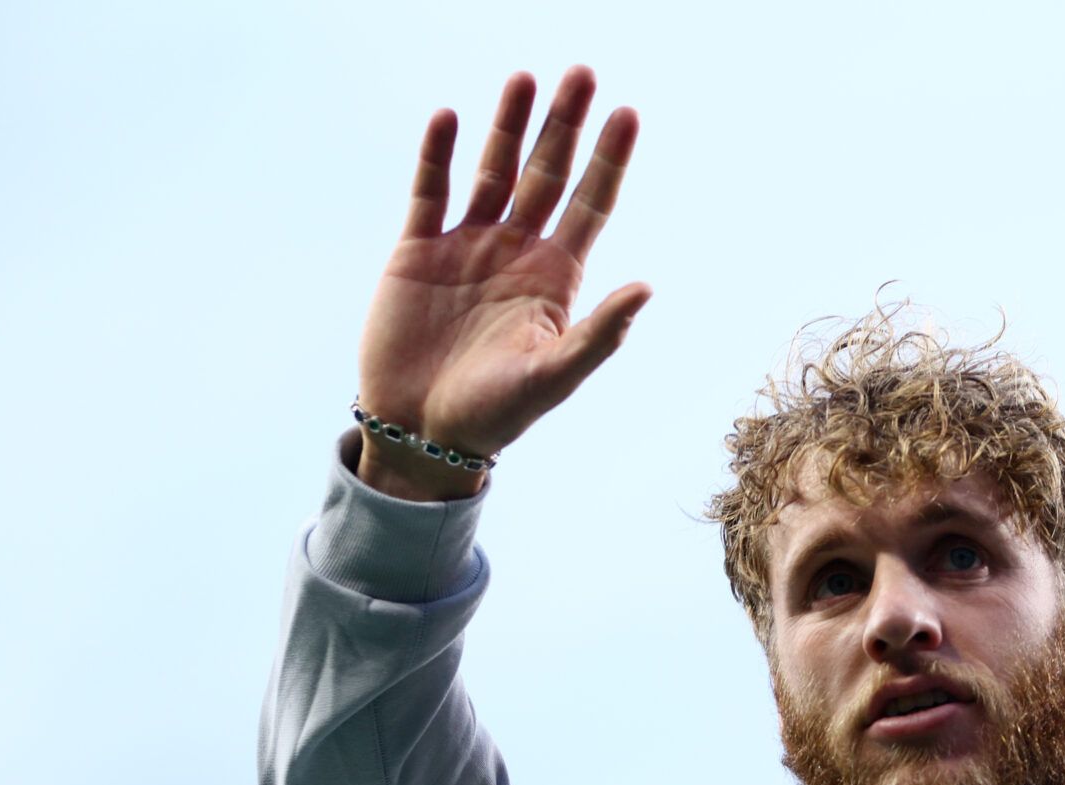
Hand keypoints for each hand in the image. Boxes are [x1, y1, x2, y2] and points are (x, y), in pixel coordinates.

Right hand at [356, 67, 649, 493]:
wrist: (421, 432)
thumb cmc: (493, 414)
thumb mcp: (552, 376)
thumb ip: (598, 333)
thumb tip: (647, 287)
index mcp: (555, 277)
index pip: (591, 203)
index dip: (609, 159)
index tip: (627, 112)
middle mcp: (516, 251)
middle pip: (547, 173)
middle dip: (565, 125)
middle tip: (582, 72)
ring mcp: (466, 246)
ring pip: (492, 169)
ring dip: (509, 125)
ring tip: (525, 78)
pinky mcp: (417, 251)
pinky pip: (430, 191)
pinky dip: (437, 156)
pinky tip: (449, 118)